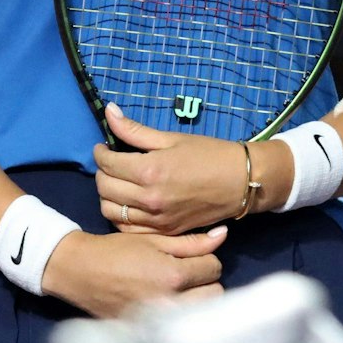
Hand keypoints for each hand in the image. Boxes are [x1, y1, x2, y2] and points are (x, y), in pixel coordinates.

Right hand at [42, 225, 226, 318]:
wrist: (79, 271)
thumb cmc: (116, 252)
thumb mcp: (155, 240)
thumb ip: (192, 242)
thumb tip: (222, 236)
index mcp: (173, 276)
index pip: (214, 268)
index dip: (204, 259)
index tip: (191, 258)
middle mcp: (169, 302)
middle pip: (215, 294)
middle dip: (205, 282)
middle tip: (189, 275)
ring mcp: (159, 322)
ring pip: (201, 313)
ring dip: (197, 300)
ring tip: (179, 290)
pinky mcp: (148, 333)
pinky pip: (180, 327)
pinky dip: (179, 317)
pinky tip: (166, 305)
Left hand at [94, 105, 245, 235]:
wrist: (241, 182)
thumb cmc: (210, 154)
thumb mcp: (173, 138)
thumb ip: (135, 130)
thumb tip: (108, 111)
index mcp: (150, 170)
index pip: (108, 163)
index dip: (100, 152)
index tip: (104, 147)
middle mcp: (148, 198)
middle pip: (104, 187)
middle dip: (102, 171)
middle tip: (112, 162)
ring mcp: (155, 219)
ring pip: (110, 210)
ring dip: (107, 195)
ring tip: (118, 183)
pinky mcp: (163, 231)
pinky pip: (126, 228)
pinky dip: (120, 216)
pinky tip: (127, 203)